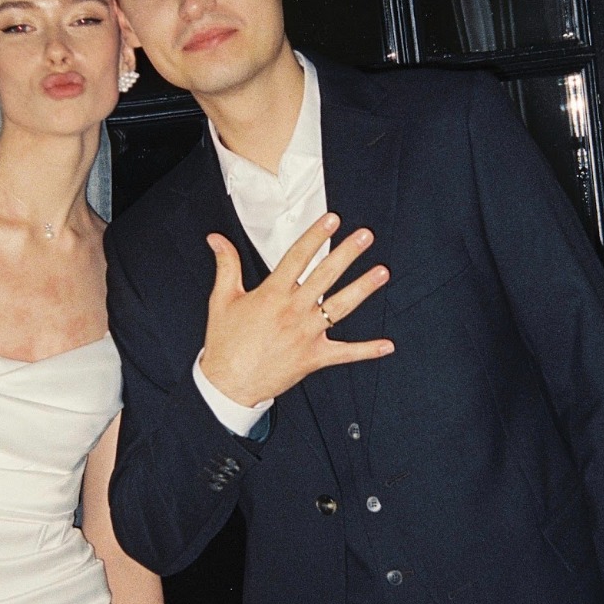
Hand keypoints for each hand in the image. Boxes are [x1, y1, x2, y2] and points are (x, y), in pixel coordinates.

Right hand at [200, 212, 394, 407]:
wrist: (228, 384)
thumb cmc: (225, 343)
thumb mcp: (222, 299)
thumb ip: (226, 265)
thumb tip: (216, 239)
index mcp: (272, 295)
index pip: (297, 258)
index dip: (315, 236)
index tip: (332, 219)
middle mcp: (293, 311)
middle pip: (325, 276)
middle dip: (347, 254)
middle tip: (365, 236)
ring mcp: (306, 334)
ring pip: (340, 307)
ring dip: (363, 289)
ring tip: (381, 272)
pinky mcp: (314, 357)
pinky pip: (345, 353)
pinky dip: (367, 350)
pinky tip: (387, 345)